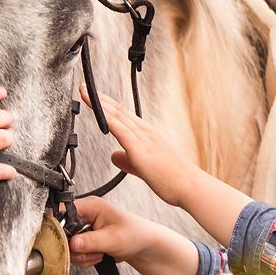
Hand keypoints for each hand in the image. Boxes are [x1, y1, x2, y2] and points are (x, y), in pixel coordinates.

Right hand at [68, 196, 156, 266]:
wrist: (142, 245)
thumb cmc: (135, 234)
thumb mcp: (113, 239)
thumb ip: (91, 241)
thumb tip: (72, 243)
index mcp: (91, 206)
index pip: (64, 211)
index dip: (61, 227)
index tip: (69, 242)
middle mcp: (85, 214)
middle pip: (63, 231)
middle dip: (75, 247)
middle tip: (90, 252)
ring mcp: (84, 227)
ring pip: (68, 244)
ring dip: (81, 255)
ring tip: (98, 253)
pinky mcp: (84, 238)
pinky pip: (74, 251)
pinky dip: (84, 258)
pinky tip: (97, 256)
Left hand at [82, 88, 200, 207]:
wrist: (191, 187)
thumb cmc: (173, 180)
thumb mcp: (144, 168)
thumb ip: (128, 161)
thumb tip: (114, 155)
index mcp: (149, 135)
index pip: (124, 116)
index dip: (108, 105)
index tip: (94, 96)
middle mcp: (147, 132)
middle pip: (119, 111)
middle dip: (100, 99)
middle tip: (84, 87)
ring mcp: (145, 139)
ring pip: (118, 116)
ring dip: (100, 104)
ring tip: (85, 92)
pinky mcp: (142, 150)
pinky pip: (121, 130)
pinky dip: (108, 119)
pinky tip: (98, 111)